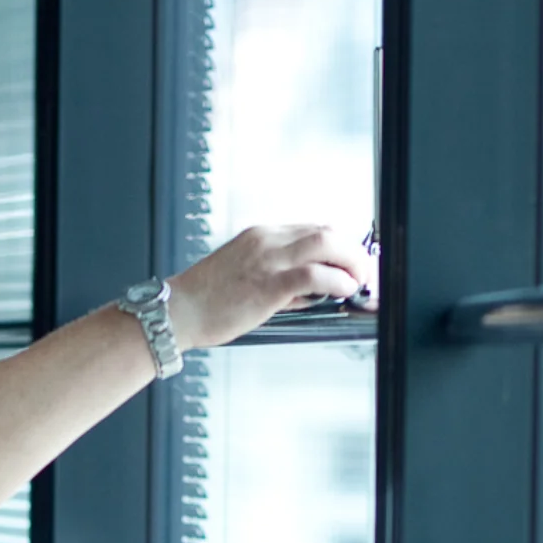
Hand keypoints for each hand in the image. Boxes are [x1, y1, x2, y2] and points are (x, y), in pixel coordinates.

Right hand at [167, 226, 374, 351]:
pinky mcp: (268, 283)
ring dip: (351, 262)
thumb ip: (279, 281)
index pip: (311, 230)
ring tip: (359, 282)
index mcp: (260, 236)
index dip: (338, 245)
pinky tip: (343, 291)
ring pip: (325, 244)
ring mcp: (268, 259)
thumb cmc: (205, 302)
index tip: (350, 262)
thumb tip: (312, 292)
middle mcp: (266, 240)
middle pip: (325, 231)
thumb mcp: (244, 280)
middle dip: (353, 251)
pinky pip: (314, 275)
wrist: (178, 312)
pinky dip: (336, 281)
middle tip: (364, 272)